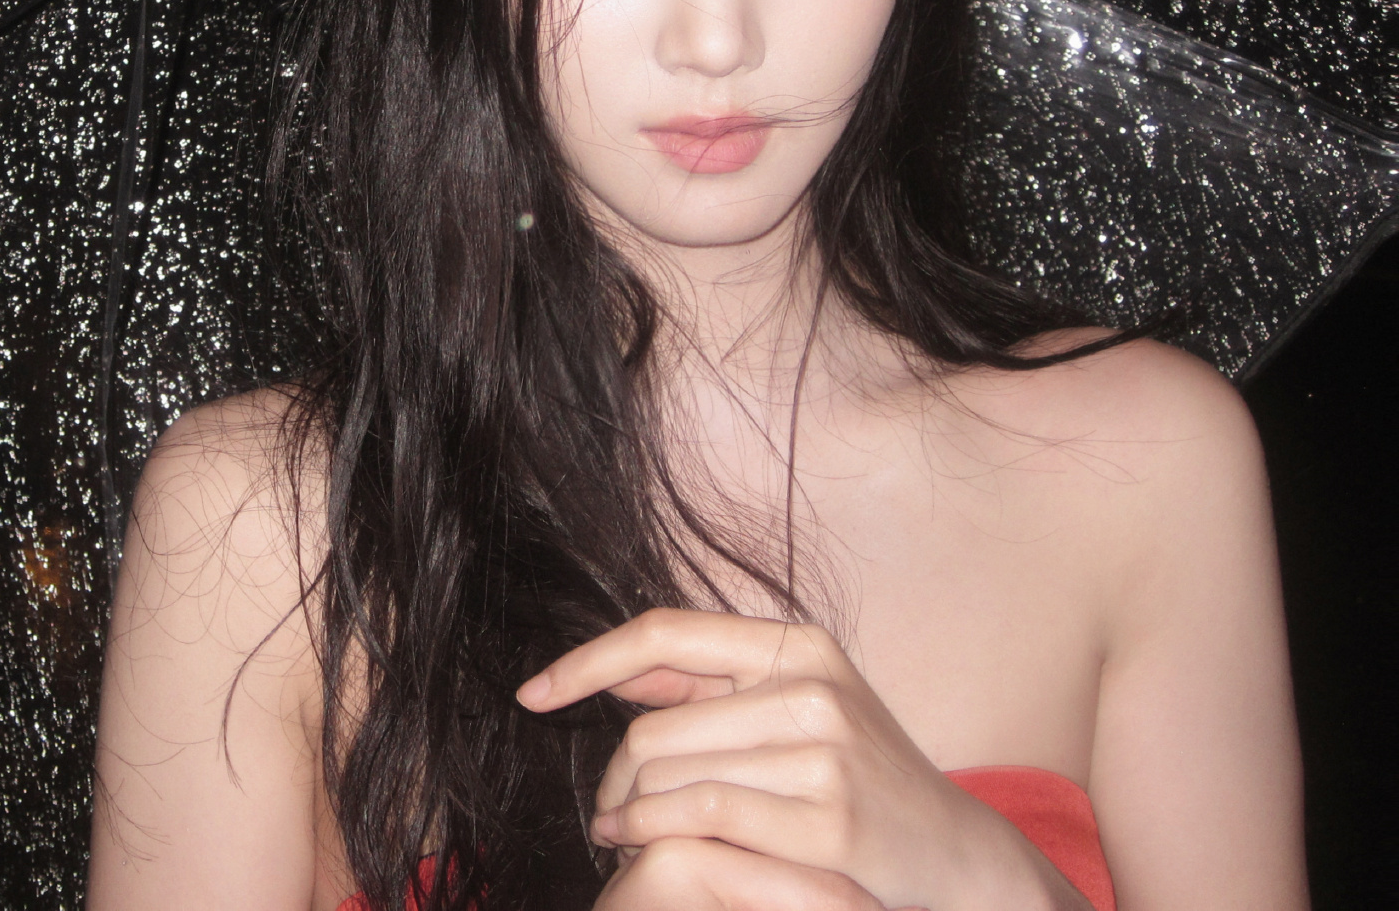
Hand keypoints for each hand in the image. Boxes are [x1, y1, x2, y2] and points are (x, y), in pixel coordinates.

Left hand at [519, 609, 1080, 910]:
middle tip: (604, 809)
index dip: (586, 662)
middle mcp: (811, 683)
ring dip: (628, 808)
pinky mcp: (828, 816)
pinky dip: (653, 828)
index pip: (661, 633)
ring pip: (670, 770)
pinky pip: (702, 813)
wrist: (954, 852)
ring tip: (618, 830)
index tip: (532, 693)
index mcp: (796, 644)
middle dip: (612, 771)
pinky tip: (636, 841)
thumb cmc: (859, 778)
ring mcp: (824, 749)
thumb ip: (711, 685)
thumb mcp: (796, 707)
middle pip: (654, 721)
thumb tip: (621, 671)